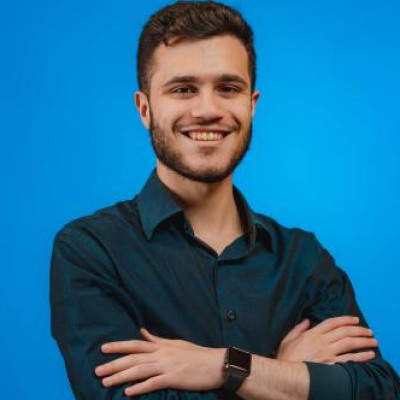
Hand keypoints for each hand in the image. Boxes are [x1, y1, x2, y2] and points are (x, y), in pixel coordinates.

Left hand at [95, 328, 225, 396]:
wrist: (216, 363)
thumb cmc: (196, 354)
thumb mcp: (175, 343)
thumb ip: (157, 339)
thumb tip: (142, 331)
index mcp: (161, 346)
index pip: (136, 343)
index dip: (119, 345)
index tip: (103, 348)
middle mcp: (161, 354)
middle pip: (133, 357)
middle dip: (114, 363)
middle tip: (97, 369)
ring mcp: (167, 366)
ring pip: (139, 370)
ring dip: (121, 376)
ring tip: (105, 382)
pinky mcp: (174, 378)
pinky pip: (154, 383)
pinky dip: (140, 387)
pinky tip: (128, 392)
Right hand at [276, 316, 377, 363]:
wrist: (287, 375)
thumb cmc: (286, 357)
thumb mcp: (288, 339)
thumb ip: (298, 328)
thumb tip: (307, 320)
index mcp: (312, 334)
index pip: (332, 323)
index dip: (345, 319)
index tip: (355, 319)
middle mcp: (322, 342)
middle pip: (344, 332)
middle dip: (358, 329)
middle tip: (369, 330)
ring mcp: (328, 354)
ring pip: (349, 343)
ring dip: (363, 340)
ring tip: (373, 340)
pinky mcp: (332, 365)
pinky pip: (349, 359)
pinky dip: (361, 356)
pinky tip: (370, 354)